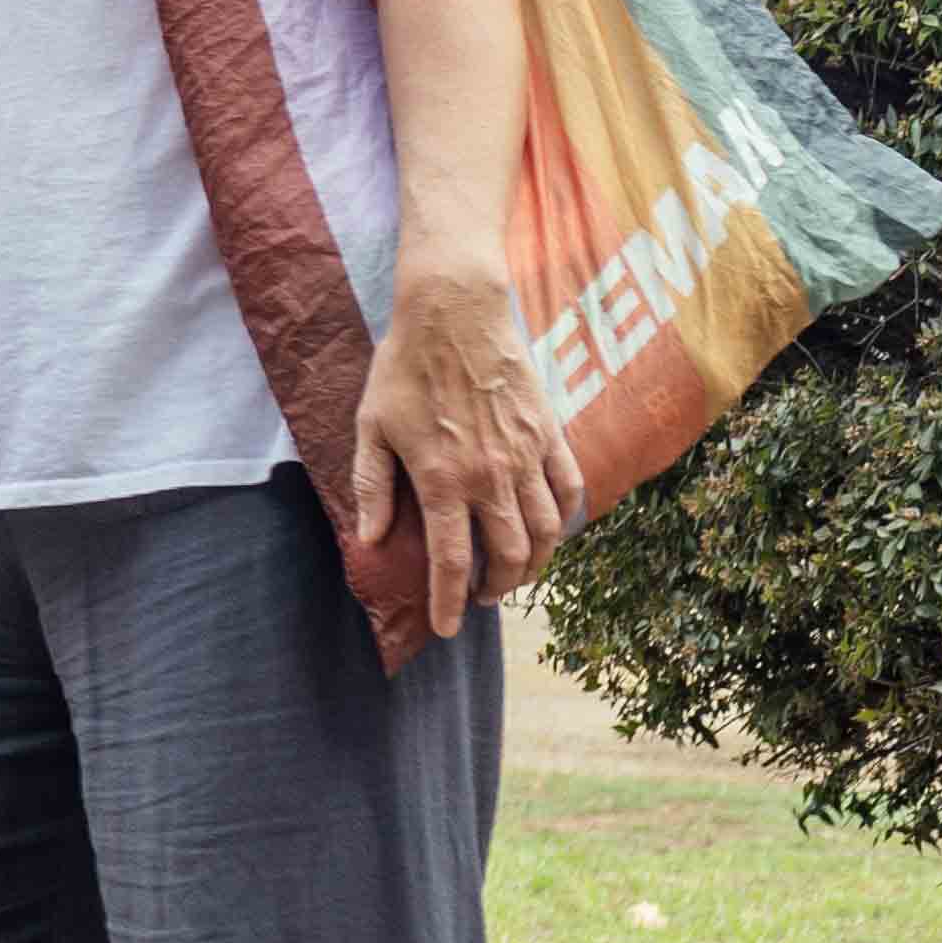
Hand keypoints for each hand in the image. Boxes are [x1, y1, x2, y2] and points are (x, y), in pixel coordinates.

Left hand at [350, 260, 581, 642]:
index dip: (449, 603)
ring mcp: (528, 456)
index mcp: (443, 480)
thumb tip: (371, 539)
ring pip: (547, 532)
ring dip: (534, 563)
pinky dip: (565, 518)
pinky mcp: (551, 433)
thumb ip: (372, 486)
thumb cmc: (405, 368)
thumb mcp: (371, 427)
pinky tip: (549, 528)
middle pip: (510, 556)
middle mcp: (492, 476)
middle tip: (479, 598)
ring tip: (513, 573)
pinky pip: (570, 488)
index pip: (453, 562)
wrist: (455, 312)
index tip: (446, 629)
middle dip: (496, 589)